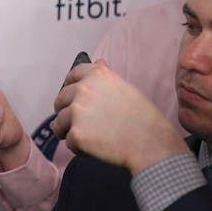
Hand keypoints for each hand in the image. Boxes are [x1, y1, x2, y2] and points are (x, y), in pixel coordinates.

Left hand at [50, 61, 186, 172]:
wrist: (152, 144)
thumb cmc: (144, 119)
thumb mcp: (127, 88)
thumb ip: (106, 76)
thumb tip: (98, 62)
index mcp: (97, 76)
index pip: (72, 75)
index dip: (70, 86)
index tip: (71, 96)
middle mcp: (84, 89)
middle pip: (61, 100)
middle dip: (67, 112)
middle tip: (80, 123)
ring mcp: (77, 111)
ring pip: (60, 122)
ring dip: (69, 130)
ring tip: (88, 138)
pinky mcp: (76, 133)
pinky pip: (68, 141)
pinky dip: (78, 147)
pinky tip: (94, 148)